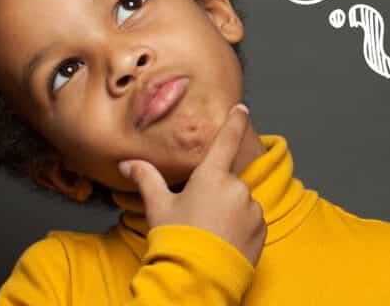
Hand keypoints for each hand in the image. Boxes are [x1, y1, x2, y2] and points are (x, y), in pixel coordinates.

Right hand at [119, 103, 265, 266]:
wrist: (197, 279)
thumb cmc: (176, 240)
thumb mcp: (158, 206)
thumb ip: (146, 178)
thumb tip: (127, 163)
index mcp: (212, 176)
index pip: (226, 141)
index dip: (234, 122)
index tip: (242, 109)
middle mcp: (236, 188)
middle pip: (227, 181)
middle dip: (216, 192)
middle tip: (198, 215)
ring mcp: (251, 209)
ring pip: (240, 201)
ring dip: (229, 210)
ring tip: (209, 232)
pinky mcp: (261, 230)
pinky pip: (251, 220)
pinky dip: (240, 226)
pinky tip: (223, 240)